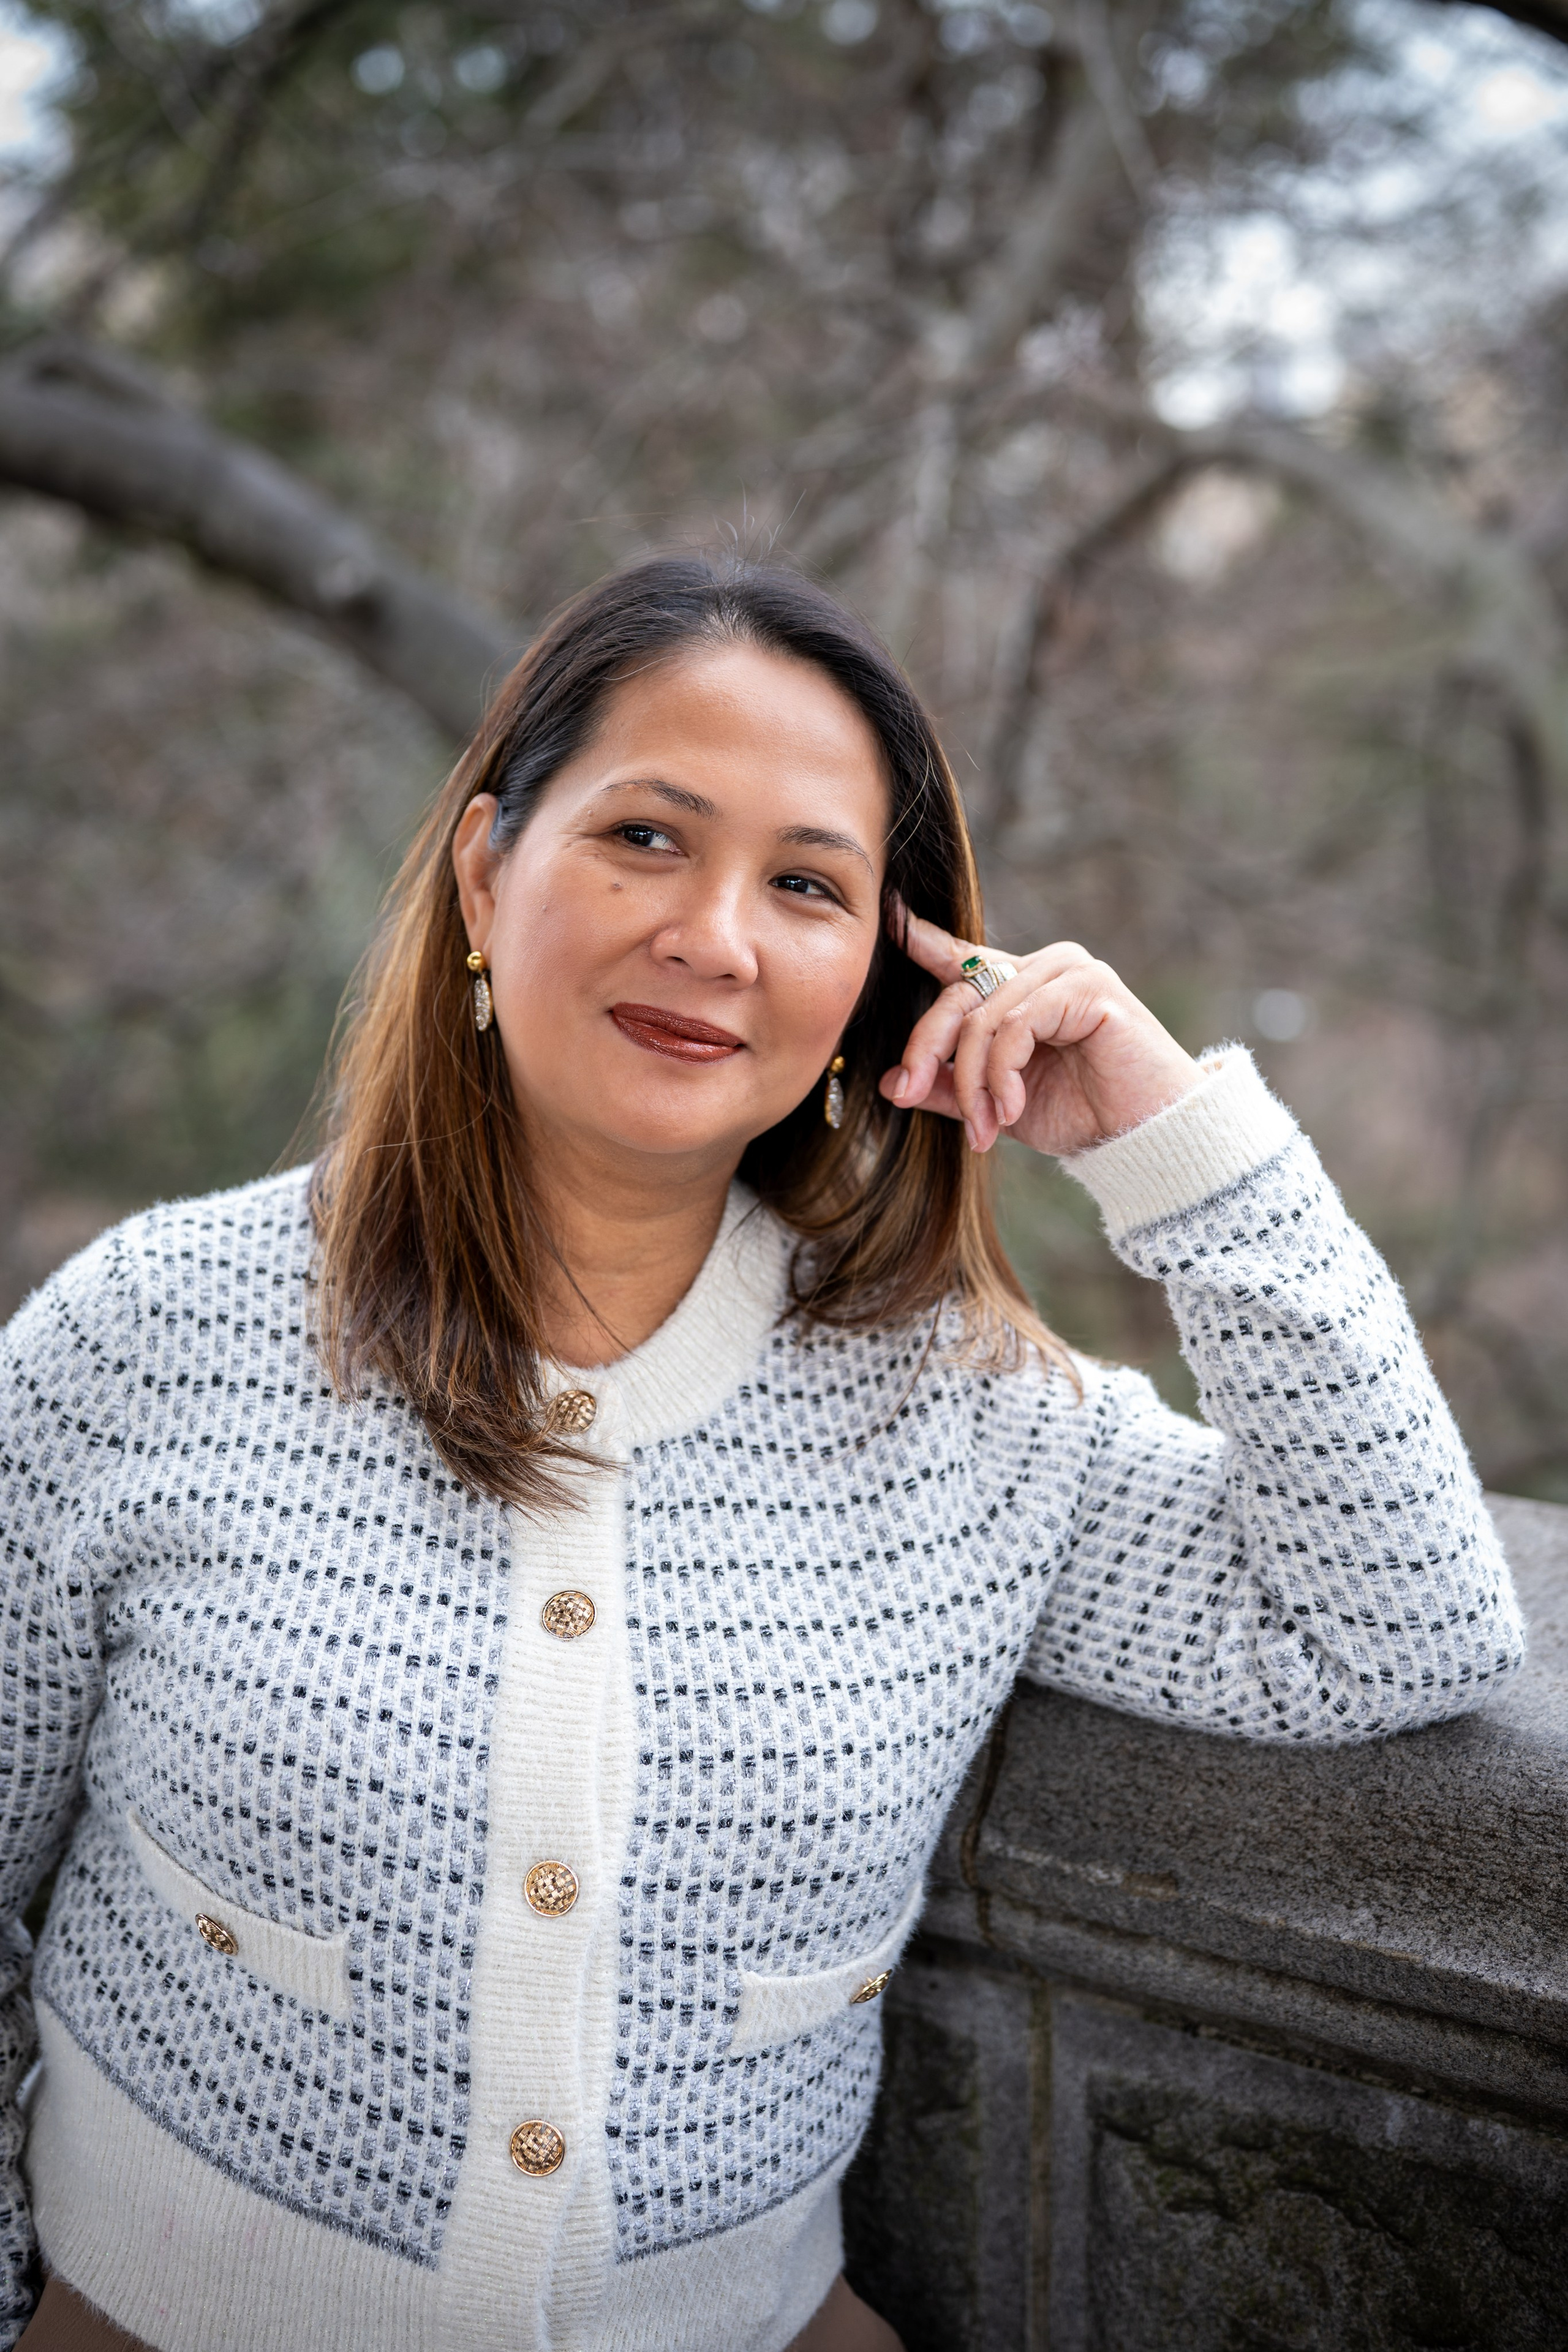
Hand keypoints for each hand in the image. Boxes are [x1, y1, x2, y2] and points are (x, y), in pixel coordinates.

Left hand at [880, 901, 1201, 1155]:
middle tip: (911, 1095)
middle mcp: (1044, 967)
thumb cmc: (1082, 1114)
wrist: (1145, 1135)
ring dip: (974, 1082)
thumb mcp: (999, 1104)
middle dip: (926, 1051)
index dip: (924, 939)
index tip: (890, 916)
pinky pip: (1016, 1024)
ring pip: (983, 1018)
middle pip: (957, 996)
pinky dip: (1004, 1073)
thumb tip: (891, 1083)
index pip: (963, 959)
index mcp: (1022, 986)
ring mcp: (1069, 970)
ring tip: (986, 1129)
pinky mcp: (1088, 987)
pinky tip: (1011, 1109)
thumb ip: (950, 1089)